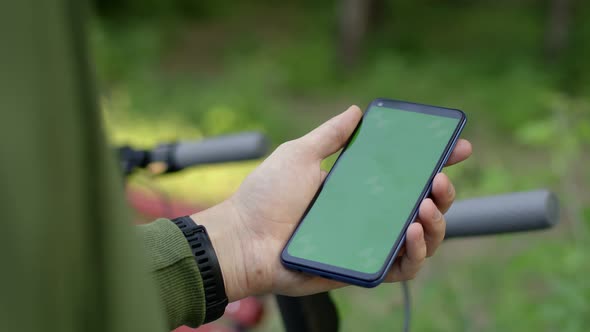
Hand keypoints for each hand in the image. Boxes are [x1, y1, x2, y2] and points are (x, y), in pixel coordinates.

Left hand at [192, 105, 471, 300]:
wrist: (243, 239)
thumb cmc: (266, 197)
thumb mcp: (299, 155)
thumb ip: (330, 135)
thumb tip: (356, 110)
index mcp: (356, 187)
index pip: (405, 173)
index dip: (434, 161)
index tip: (458, 147)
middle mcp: (367, 214)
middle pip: (422, 206)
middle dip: (442, 193)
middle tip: (439, 180)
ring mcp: (367, 242)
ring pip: (422, 238)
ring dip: (436, 223)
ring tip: (424, 206)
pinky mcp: (362, 268)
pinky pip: (403, 267)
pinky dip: (416, 252)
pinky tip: (412, 231)